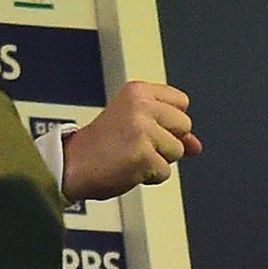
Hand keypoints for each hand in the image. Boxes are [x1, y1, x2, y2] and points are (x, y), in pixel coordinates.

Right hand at [60, 82, 201, 201]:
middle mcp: (141, 106)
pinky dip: (150, 177)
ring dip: (158, 161)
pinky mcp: (143, 155)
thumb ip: (169, 130)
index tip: (146, 126)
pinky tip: (128, 168)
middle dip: (167, 141)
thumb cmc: (101, 146)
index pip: (182, 102)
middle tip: (135, 143)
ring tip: (130, 156)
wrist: (71, 165)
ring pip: (177, 151)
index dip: (170, 121)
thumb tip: (197, 146)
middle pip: (185, 125)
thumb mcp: (136, 126)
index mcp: (138, 91)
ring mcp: (143, 130)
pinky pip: (165, 172)